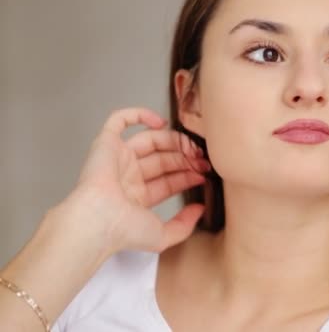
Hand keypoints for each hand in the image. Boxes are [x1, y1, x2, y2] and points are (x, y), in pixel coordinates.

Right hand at [52, 107, 207, 254]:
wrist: (100, 220)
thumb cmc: (124, 231)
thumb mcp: (164, 236)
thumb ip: (185, 225)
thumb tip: (199, 210)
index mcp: (138, 197)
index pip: (169, 180)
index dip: (188, 174)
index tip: (204, 173)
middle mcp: (128, 176)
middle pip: (163, 159)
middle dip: (185, 158)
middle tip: (202, 159)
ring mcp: (117, 159)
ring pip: (150, 140)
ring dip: (173, 140)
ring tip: (190, 146)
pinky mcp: (106, 144)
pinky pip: (119, 121)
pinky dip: (139, 115)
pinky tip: (160, 122)